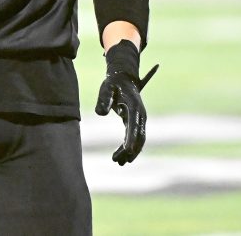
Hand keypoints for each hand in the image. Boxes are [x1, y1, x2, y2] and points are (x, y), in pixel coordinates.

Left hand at [95, 39, 158, 164]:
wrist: (123, 78)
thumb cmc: (113, 83)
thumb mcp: (106, 88)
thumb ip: (103, 100)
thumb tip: (100, 114)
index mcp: (134, 106)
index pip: (134, 125)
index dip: (132, 138)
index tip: (128, 151)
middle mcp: (140, 114)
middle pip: (139, 136)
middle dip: (131, 150)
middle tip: (120, 162)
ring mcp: (140, 119)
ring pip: (138, 139)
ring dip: (130, 152)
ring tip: (118, 162)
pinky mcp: (135, 121)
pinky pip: (134, 137)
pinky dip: (129, 146)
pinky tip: (120, 155)